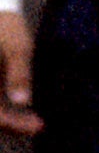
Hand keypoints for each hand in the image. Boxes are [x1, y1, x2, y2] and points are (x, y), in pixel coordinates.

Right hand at [0, 10, 31, 134]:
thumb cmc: (6, 27)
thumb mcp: (18, 48)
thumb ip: (19, 74)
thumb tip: (23, 102)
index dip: (13, 124)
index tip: (39, 126)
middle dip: (11, 125)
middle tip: (38, 126)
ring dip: (8, 120)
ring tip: (33, 122)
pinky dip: (5, 112)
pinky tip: (24, 113)